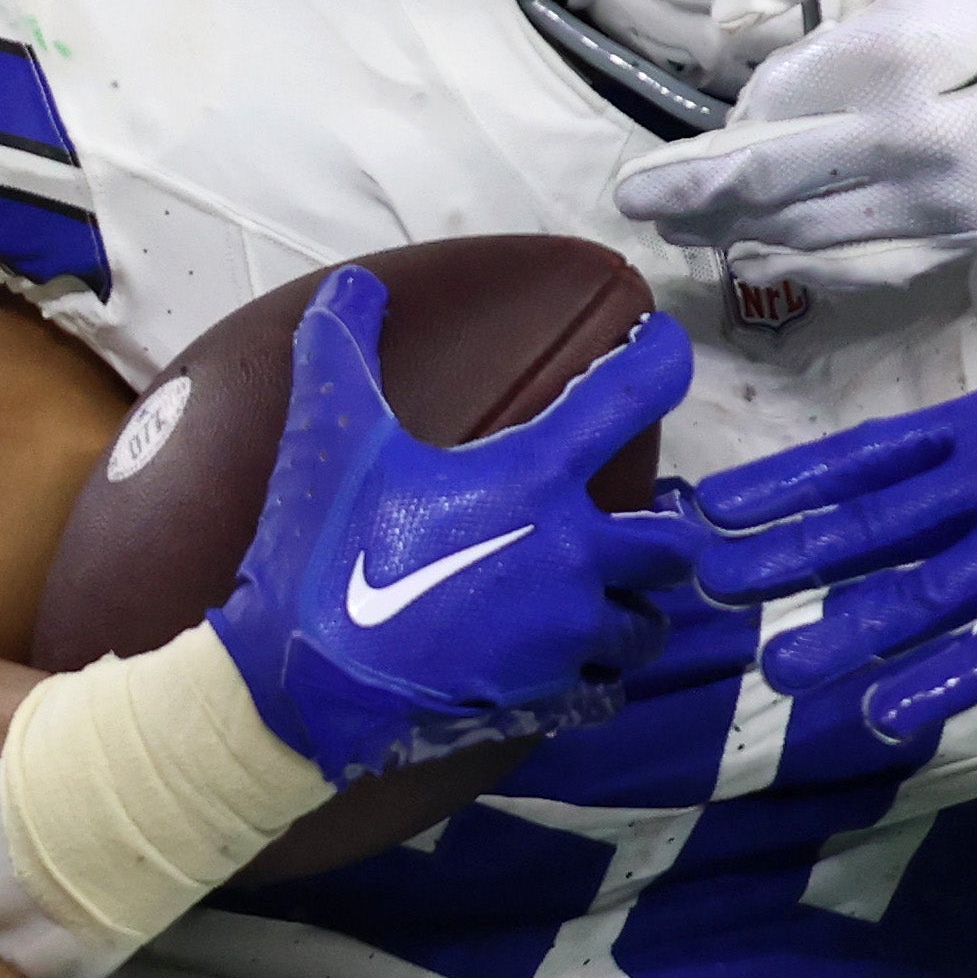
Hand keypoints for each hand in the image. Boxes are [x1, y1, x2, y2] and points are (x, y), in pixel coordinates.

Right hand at [209, 266, 701, 784]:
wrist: (303, 686)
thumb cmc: (324, 553)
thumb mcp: (327, 436)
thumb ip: (341, 348)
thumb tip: (355, 281)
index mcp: (533, 479)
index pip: (631, 396)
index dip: (662, 360)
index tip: (668, 347)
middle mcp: (571, 555)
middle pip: (674, 542)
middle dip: (662, 534)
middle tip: (629, 525)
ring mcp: (564, 634)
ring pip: (645, 625)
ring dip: (632, 609)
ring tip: (598, 599)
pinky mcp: (545, 696)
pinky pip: (602, 687)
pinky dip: (591, 674)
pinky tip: (559, 662)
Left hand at [611, 0, 976, 315]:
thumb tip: (723, 31)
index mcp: (892, 59)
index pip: (766, 111)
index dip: (728, 116)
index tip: (699, 122)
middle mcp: (915, 149)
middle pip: (768, 192)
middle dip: (692, 201)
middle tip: (636, 204)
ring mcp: (950, 209)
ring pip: (810, 243)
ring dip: (739, 239)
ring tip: (691, 231)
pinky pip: (870, 272)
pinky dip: (809, 266)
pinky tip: (767, 256)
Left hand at [695, 361, 976, 740]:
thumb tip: (921, 481)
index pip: (862, 460)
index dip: (785, 484)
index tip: (711, 505)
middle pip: (871, 524)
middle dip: (787, 556)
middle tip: (700, 582)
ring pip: (924, 588)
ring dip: (849, 629)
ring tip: (774, 669)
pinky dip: (948, 680)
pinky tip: (888, 718)